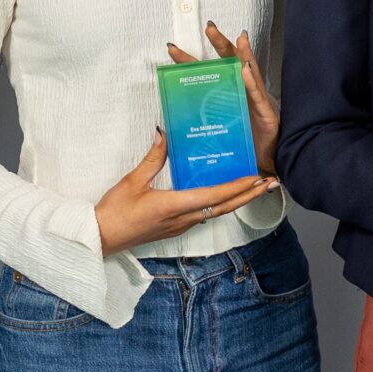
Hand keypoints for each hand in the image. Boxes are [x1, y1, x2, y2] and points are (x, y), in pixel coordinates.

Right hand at [94, 128, 275, 253]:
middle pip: (224, 208)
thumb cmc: (114, 211)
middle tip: (271, 184)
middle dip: (249, 195)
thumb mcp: (132, 181)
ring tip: (254, 188)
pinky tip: (224, 196)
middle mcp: (183, 219)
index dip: (238, 188)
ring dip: (237, 201)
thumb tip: (164, 133)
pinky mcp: (175, 228)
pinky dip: (220, 204)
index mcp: (174, 206)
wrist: (101, 238)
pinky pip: (204, 215)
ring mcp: (180, 226)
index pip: (214, 197)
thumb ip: (153, 158)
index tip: (258, 179)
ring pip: (216, 213)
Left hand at [168, 22, 278, 174]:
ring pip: (249, 72)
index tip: (172, 48)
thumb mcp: (213, 132)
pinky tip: (246, 71)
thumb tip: (166, 123)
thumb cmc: (240, 147)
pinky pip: (258, 96)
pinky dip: (252, 82)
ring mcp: (255, 101)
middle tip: (209, 27)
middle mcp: (241, 93)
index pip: (207, 72)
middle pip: (230, 61)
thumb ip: (195, 124)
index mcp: (226, 95)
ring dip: (243, 54)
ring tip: (238, 38)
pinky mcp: (266, 113)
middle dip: (220, 42)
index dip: (190, 60)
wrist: (261, 167)